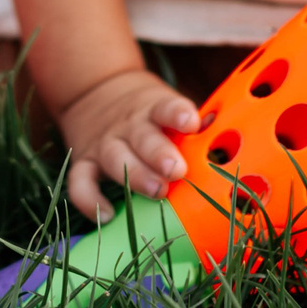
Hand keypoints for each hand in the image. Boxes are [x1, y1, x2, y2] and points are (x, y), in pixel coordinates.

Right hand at [53, 68, 200, 222]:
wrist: (95, 91)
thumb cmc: (149, 113)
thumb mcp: (168, 106)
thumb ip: (193, 126)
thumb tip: (227, 139)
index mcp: (153, 109)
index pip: (166, 107)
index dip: (178, 114)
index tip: (191, 123)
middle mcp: (128, 126)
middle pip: (142, 137)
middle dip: (159, 154)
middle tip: (177, 170)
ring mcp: (105, 143)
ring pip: (115, 158)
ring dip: (135, 175)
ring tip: (156, 191)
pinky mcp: (84, 161)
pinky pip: (79, 181)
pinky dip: (88, 199)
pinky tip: (107, 216)